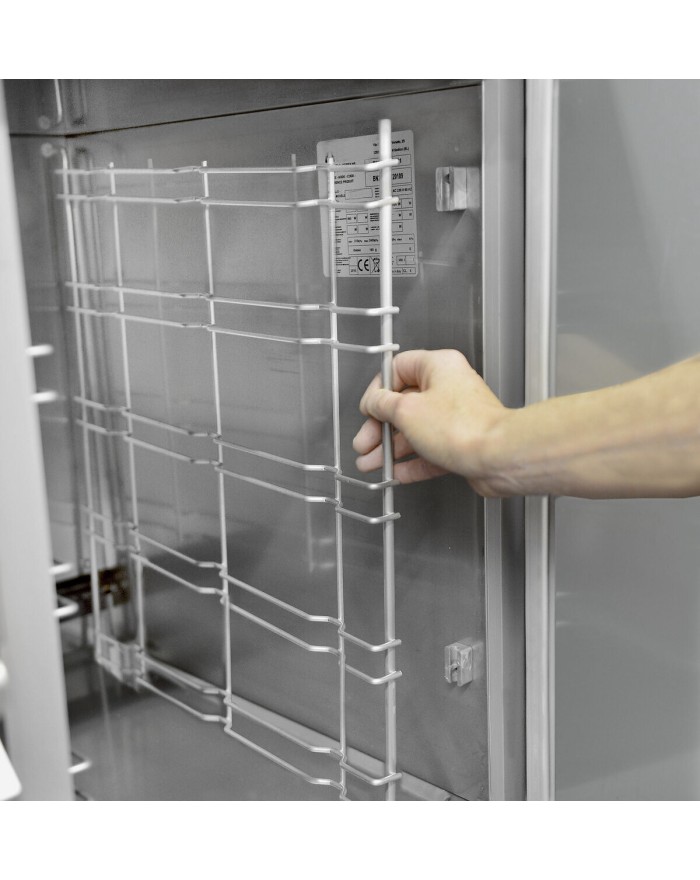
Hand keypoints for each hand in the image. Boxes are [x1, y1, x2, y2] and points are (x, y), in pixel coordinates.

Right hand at [353, 349, 507, 492]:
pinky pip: (429, 450)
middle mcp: (449, 387)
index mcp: (438, 366)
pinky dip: (411, 462)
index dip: (378, 390)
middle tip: (365, 442)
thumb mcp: (406, 410)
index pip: (397, 369)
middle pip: (404, 404)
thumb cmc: (463, 427)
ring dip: (390, 448)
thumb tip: (374, 402)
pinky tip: (396, 472)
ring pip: (415, 430)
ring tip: (372, 463)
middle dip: (379, 428)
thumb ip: (382, 404)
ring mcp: (456, 416)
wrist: (498, 457)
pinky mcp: (461, 442)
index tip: (368, 409)